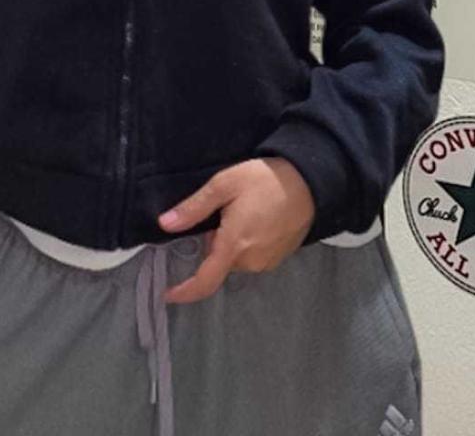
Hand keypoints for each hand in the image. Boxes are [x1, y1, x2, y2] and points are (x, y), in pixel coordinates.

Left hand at [156, 157, 315, 303]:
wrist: (310, 182)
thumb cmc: (264, 180)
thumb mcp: (224, 184)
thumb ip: (194, 207)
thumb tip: (164, 225)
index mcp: (233, 246)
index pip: (204, 281)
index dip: (185, 292)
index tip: (168, 294)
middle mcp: (250, 262)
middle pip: (220, 262)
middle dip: (214, 243)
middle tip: (224, 211)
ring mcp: (267, 262)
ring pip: (237, 259)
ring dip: (232, 243)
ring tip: (243, 210)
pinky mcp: (280, 257)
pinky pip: (253, 256)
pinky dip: (247, 243)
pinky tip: (257, 218)